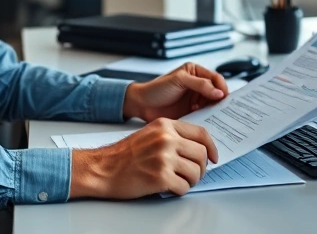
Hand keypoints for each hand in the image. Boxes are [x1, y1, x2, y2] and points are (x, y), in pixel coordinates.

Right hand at [70, 118, 217, 198]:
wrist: (103, 168)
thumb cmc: (124, 155)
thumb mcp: (150, 134)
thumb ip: (172, 136)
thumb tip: (197, 148)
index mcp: (165, 125)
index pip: (201, 133)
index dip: (211, 148)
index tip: (213, 158)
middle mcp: (167, 139)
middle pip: (202, 154)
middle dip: (201, 168)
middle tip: (193, 174)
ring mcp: (164, 157)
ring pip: (196, 172)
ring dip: (191, 181)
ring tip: (179, 181)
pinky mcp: (160, 177)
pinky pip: (184, 187)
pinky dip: (180, 191)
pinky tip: (169, 188)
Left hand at [122, 62, 228, 121]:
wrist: (142, 105)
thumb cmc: (157, 88)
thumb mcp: (179, 80)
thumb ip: (200, 84)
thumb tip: (219, 93)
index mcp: (196, 72)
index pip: (216, 78)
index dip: (222, 87)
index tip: (223, 97)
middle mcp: (198, 85)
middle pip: (217, 92)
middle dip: (221, 100)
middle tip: (224, 109)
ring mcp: (196, 100)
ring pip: (213, 105)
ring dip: (215, 110)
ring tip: (214, 116)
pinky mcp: (193, 113)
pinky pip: (206, 115)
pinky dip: (208, 118)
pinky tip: (206, 121)